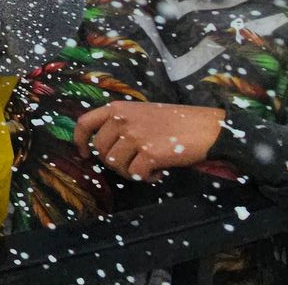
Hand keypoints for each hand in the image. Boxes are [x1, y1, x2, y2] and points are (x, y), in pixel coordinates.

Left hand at [75, 101, 224, 182]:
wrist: (208, 127)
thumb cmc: (178, 121)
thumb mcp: (143, 113)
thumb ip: (122, 124)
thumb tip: (105, 147)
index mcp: (118, 108)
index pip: (84, 123)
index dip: (79, 141)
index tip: (84, 154)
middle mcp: (122, 120)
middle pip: (100, 150)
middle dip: (114, 163)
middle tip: (134, 164)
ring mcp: (135, 136)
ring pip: (116, 165)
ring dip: (130, 172)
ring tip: (149, 167)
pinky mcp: (149, 153)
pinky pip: (135, 175)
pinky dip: (146, 178)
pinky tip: (159, 172)